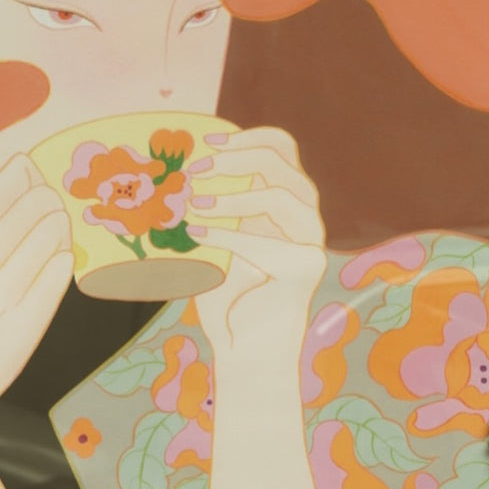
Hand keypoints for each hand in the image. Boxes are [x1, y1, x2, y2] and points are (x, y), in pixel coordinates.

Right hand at [0, 154, 72, 418]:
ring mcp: (0, 305)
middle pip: (21, 219)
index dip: (12, 181)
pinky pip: (51, 286)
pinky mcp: (24, 331)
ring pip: (41, 245)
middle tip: (49, 197)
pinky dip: (61, 265)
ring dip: (56, 225)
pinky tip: (65, 255)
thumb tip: (15, 179)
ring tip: (60, 221)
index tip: (26, 168)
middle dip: (41, 200)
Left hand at [183, 126, 327, 488]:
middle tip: (194, 170)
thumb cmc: (227, 298)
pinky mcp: (304, 269)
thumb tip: (178, 167)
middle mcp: (305, 219)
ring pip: (280, 194)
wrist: (247, 352)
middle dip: (234, 158)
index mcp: (286, 204)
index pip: (282, 148)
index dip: (247, 136)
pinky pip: (266, 241)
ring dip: (231, 194)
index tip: (207, 141)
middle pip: (283, 162)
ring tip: (193, 205)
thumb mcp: (216, 240)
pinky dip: (228, 235)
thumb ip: (213, 205)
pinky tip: (197, 234)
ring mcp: (310, 243)